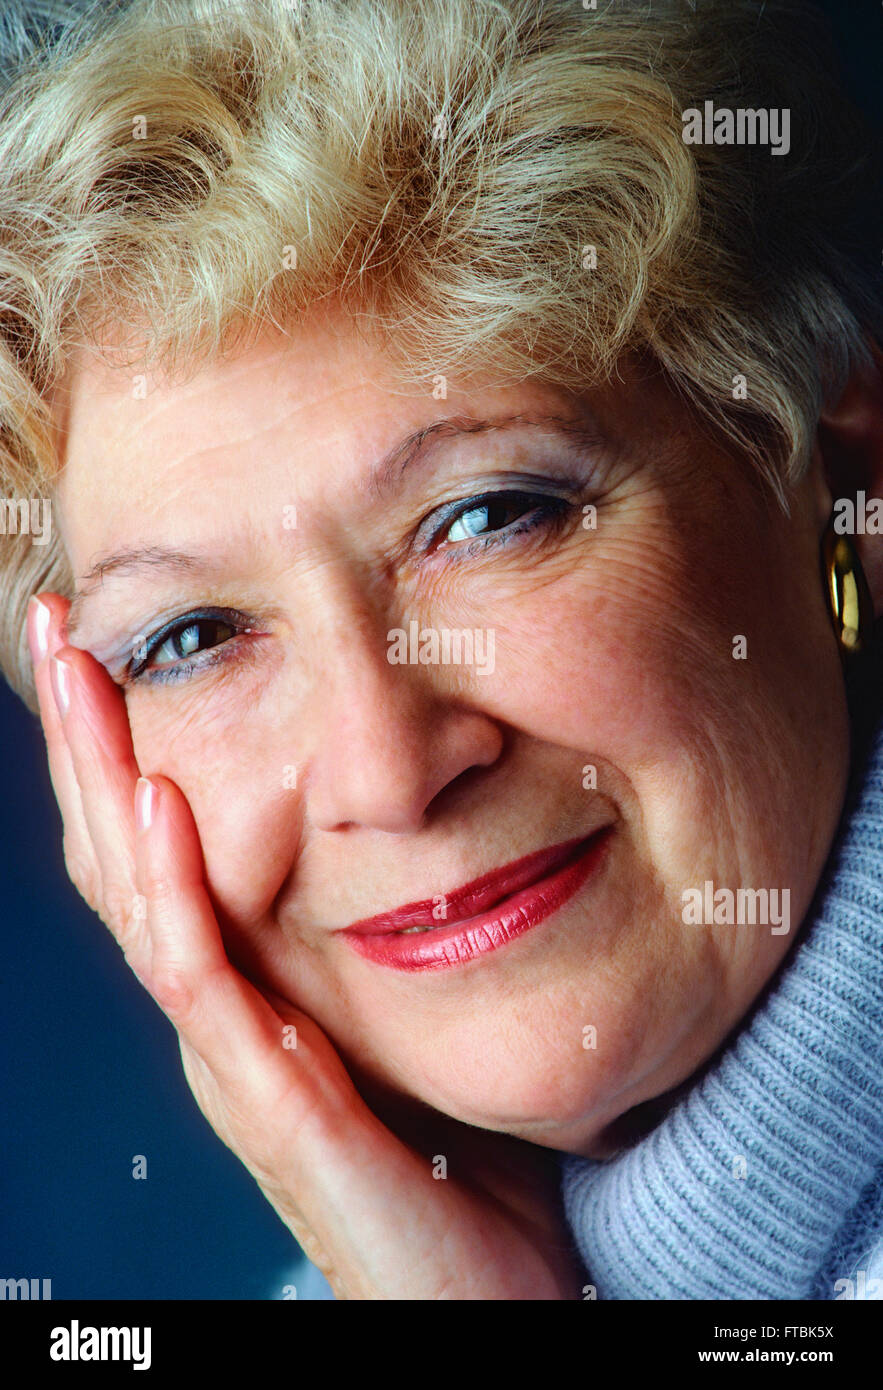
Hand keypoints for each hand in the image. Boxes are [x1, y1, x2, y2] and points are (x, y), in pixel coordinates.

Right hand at [27, 592, 584, 1299]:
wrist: (488, 1306)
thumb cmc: (451, 1174)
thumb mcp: (399, 1032)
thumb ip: (368, 955)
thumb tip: (390, 847)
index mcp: (246, 999)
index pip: (161, 856)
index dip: (122, 752)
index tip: (101, 645)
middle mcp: (221, 1025)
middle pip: (127, 862)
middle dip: (88, 742)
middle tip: (56, 626)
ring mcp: (236, 1067)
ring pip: (145, 905)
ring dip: (108, 786)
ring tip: (86, 681)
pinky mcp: (282, 1108)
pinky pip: (211, 986)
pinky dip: (176, 891)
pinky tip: (162, 808)